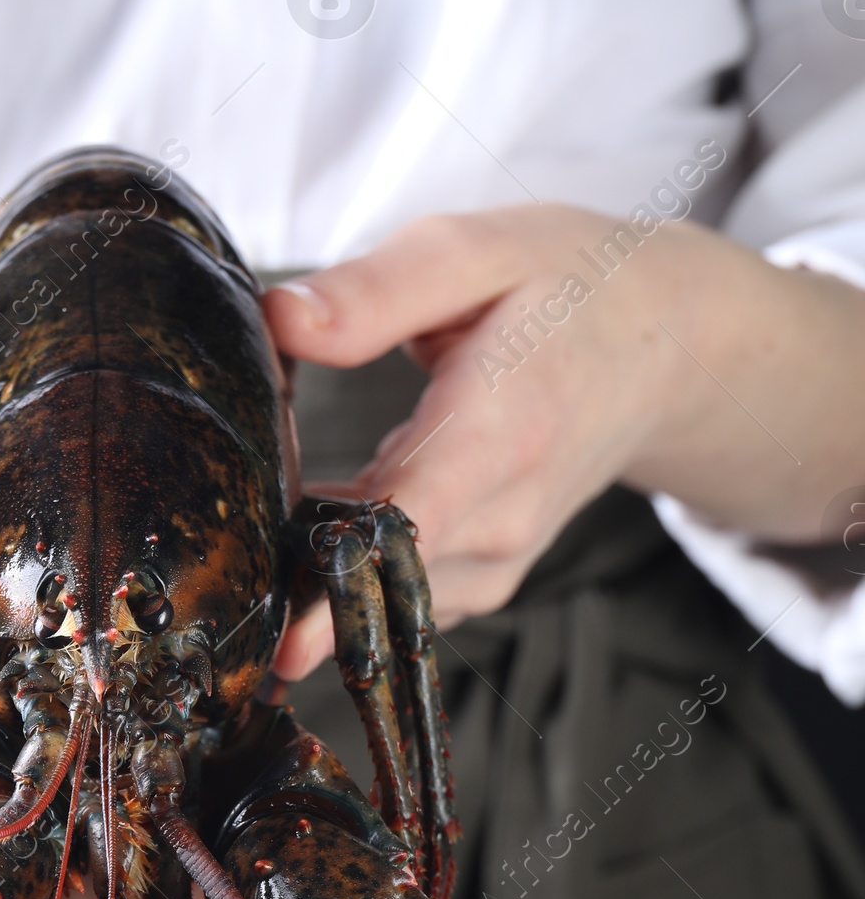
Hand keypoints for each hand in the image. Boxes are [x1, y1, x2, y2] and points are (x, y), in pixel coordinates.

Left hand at [263, 204, 864, 674]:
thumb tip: (278, 320)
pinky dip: (345, 567)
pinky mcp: (481, 580)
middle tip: (231, 501)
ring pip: (377, 594)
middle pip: (378, 574)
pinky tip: (320, 513)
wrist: (667, 344)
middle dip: (289, 553)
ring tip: (277, 492)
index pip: (414, 527)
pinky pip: (393, 596)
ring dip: (313, 561)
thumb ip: (375, 291)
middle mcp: (505, 515)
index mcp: (504, 428)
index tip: (285, 645)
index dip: (342, 589)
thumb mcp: (476, 253)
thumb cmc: (566, 284)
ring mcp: (497, 560)